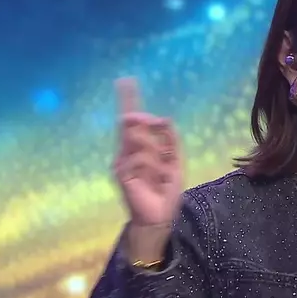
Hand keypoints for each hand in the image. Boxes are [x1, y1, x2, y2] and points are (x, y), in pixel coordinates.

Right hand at [113, 77, 183, 227]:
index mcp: (142, 147)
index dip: (129, 101)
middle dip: (144, 122)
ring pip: (142, 142)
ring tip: (159, 175)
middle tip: (155, 131)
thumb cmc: (166, 190)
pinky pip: (140, 158)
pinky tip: (151, 181)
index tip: (125, 82)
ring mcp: (123, 160)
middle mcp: (129, 150)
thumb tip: (165, 118)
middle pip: (132, 124)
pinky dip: (152, 168)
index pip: (134, 121)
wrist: (158, 215)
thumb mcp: (175, 162)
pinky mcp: (121, 171)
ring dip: (157, 157)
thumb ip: (171, 140)